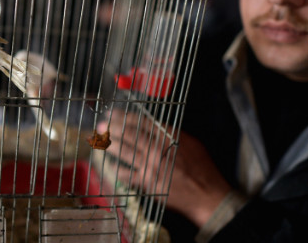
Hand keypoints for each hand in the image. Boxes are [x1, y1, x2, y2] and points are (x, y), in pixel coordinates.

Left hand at [97, 110, 230, 227]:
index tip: (115, 113)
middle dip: (113, 127)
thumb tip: (153, 127)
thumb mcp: (190, 143)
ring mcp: (151, 165)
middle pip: (130, 133)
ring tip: (101, 140)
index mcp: (169, 135)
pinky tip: (108, 165)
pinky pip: (126, 174)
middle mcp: (158, 147)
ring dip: (111, 144)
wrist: (206, 194)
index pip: (142, 122)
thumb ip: (170, 134)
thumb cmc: (202, 168)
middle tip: (102, 125)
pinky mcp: (147, 182)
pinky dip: (115, 169)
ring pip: (125, 151)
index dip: (126, 117)